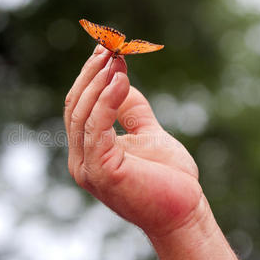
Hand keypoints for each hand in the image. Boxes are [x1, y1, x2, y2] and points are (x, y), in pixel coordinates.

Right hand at [64, 45, 201, 236]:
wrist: (184, 212)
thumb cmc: (167, 178)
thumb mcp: (148, 133)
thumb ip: (131, 110)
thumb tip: (121, 79)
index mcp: (89, 151)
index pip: (79, 108)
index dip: (90, 78)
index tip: (105, 51)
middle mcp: (80, 159)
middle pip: (75, 107)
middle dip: (91, 74)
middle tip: (108, 48)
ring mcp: (87, 167)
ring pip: (82, 115)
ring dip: (97, 83)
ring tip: (114, 60)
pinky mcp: (101, 171)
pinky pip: (97, 128)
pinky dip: (106, 101)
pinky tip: (120, 80)